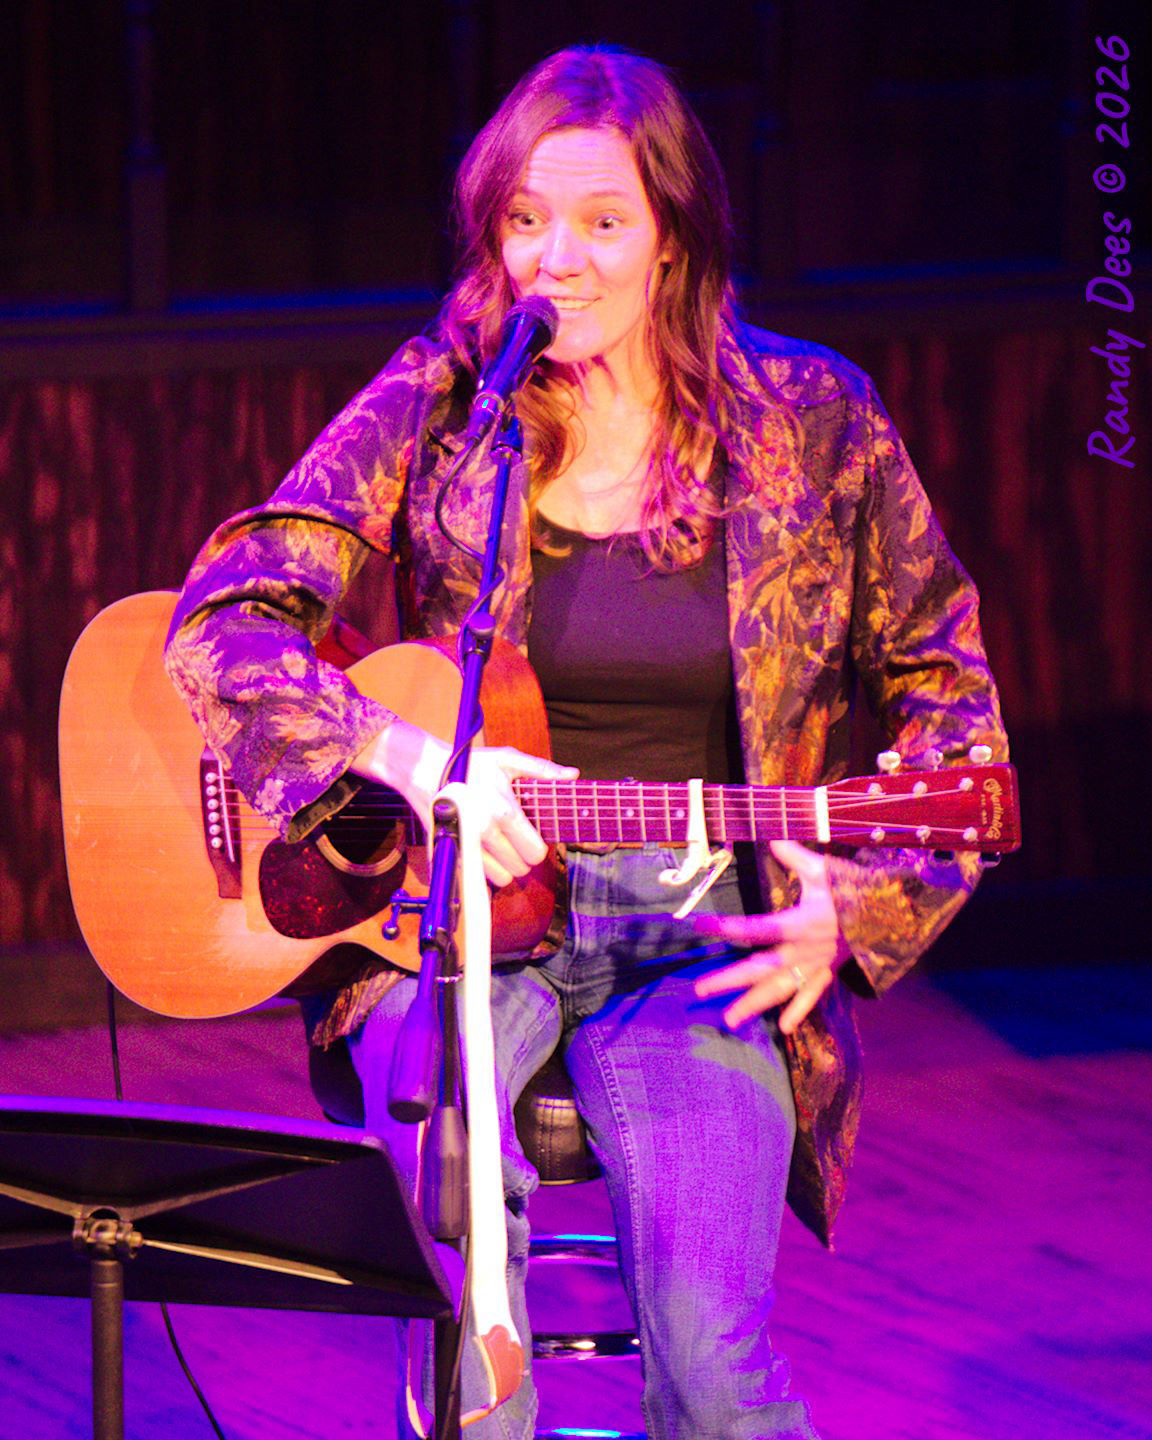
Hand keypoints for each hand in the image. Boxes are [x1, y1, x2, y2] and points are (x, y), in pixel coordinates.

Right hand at [353, 719, 576, 888]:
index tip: (532, 840)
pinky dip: (482, 871)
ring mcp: (464, 845)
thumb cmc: (469, 764)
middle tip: (514, 842)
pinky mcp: (448, 853)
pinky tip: (481, 852)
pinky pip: (475, 879)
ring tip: (498, 847)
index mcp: (503, 811)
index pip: (534, 851)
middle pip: (520, 868)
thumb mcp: (506, 759)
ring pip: (500, 879)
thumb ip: (541, 769)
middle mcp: (485, 832)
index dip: (537, 849)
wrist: (424, 770)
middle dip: (522, 858)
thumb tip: (572, 775)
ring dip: (504, 867)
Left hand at [690, 840, 852, 1032]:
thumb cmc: (855, 888)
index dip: (728, 927)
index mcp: (801, 923)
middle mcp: (804, 950)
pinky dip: (799, 1011)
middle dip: (730, 980)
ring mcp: (816, 965)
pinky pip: (812, 995)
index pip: (757, 928)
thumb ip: (795, 856)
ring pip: (780, 989)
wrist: (892, 912)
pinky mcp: (829, 972)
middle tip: (700, 991)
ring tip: (730, 1020)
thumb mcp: (824, 869)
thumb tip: (772, 839)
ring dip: (754, 1004)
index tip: (701, 925)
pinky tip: (784, 1027)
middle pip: (761, 969)